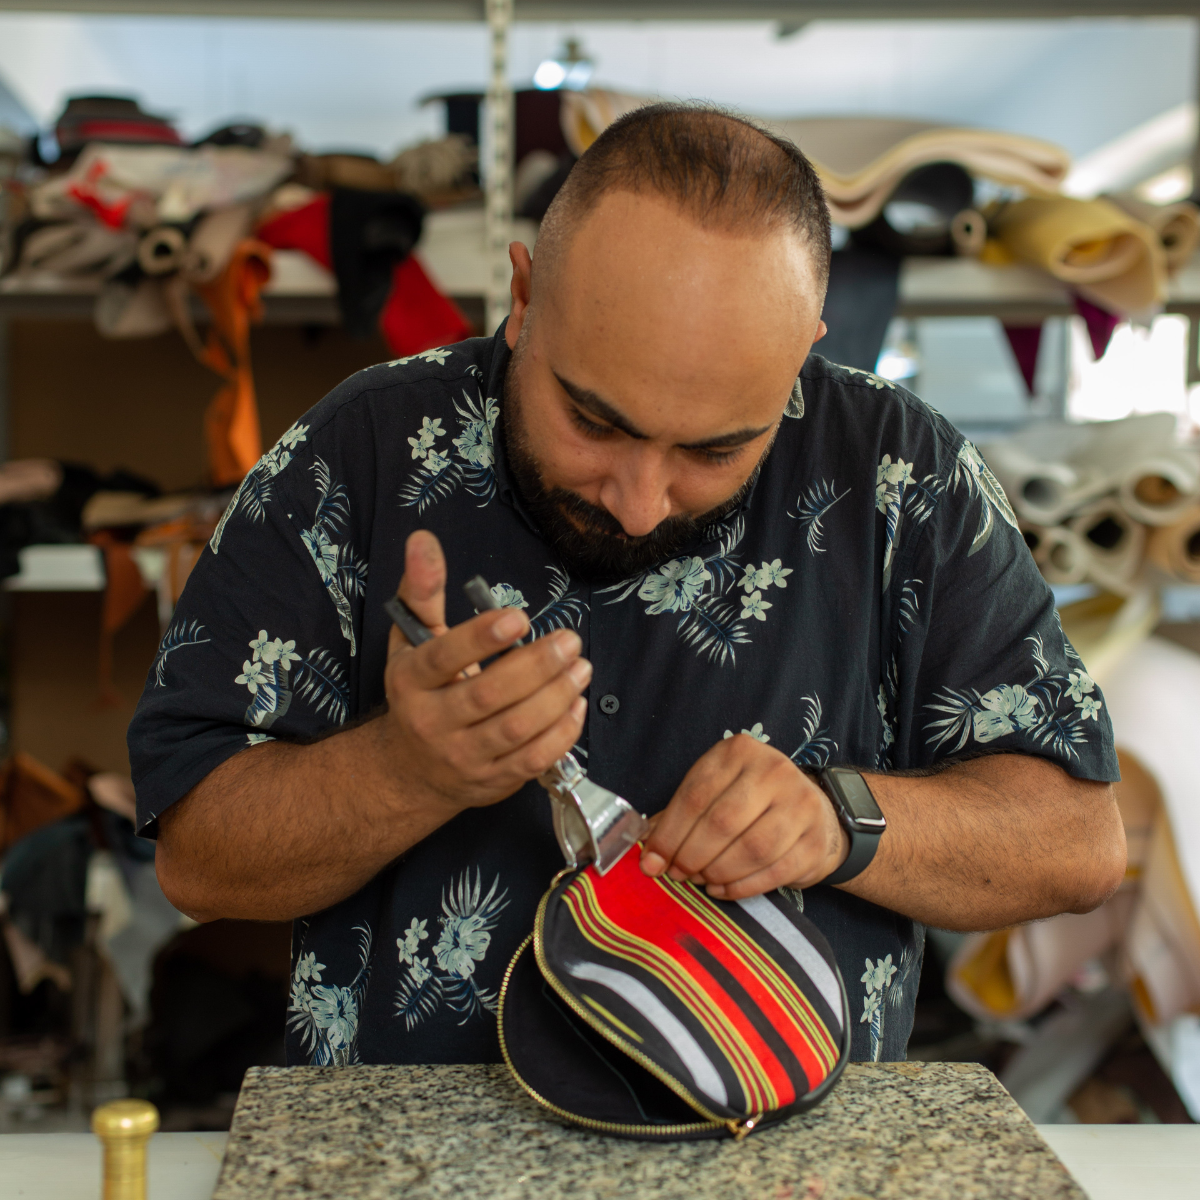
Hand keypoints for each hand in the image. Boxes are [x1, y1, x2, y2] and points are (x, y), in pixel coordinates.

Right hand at [382, 530, 590, 809]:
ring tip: (582, 667)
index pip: (442, 658)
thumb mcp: (413, 640)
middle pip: (488, 695)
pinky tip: (577, 704)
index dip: (481, 638)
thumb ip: (423, 590)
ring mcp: (464, 757)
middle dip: (536, 667)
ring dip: (556, 697)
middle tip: (570, 640)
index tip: (519, 617)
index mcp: (411, 682)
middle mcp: (432, 722)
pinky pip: (533, 761)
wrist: (411, 771)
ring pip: (515, 730)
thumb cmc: (421, 692)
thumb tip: (423, 538)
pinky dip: (561, 733)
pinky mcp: (493, 782)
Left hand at [639, 735, 849, 899]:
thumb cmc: (750, 802)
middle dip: (691, 855)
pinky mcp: (815, 841)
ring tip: (701, 880)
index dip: (669, 834)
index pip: (696, 795)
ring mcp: (801, 804)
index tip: (652, 862)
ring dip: (716, 872)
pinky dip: (741, 887)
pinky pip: (773, 872)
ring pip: (750, 849)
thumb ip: (678, 818)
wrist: (814, 813)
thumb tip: (648, 857)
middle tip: (677, 874)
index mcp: (740, 751)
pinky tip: (722, 889)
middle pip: (722, 822)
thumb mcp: (714, 792)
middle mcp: (774, 770)